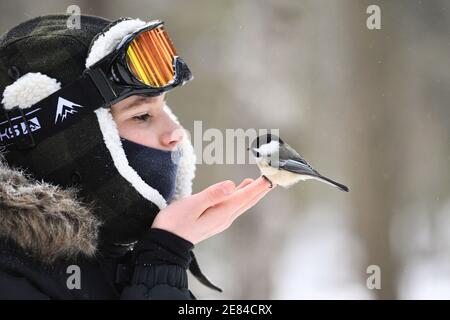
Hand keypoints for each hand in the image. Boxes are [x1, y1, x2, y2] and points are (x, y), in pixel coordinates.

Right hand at [151, 177, 273, 243]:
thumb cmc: (175, 223)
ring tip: (259, 182)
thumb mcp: (192, 205)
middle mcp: (224, 218)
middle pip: (247, 201)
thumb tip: (231, 185)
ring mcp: (219, 221)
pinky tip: (237, 192)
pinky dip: (240, 197)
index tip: (270, 175)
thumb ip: (212, 195)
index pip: (244, 196)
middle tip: (272, 177)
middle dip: (260, 189)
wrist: (164, 244)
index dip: (258, 185)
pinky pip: (233, 207)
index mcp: (221, 212)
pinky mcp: (213, 221)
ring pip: (241, 204)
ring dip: (251, 193)